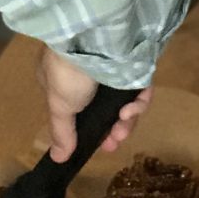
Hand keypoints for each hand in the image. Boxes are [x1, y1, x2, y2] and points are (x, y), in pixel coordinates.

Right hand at [37, 48, 152, 161]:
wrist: (92, 38)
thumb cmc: (67, 72)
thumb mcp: (59, 106)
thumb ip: (61, 133)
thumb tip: (57, 159)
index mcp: (66, 80)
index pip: (82, 109)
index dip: (92, 129)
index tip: (97, 145)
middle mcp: (91, 74)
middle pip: (107, 109)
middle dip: (111, 130)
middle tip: (112, 144)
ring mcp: (116, 69)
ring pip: (125, 102)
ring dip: (125, 121)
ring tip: (121, 130)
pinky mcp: (137, 65)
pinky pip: (140, 88)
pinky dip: (136, 103)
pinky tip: (129, 110)